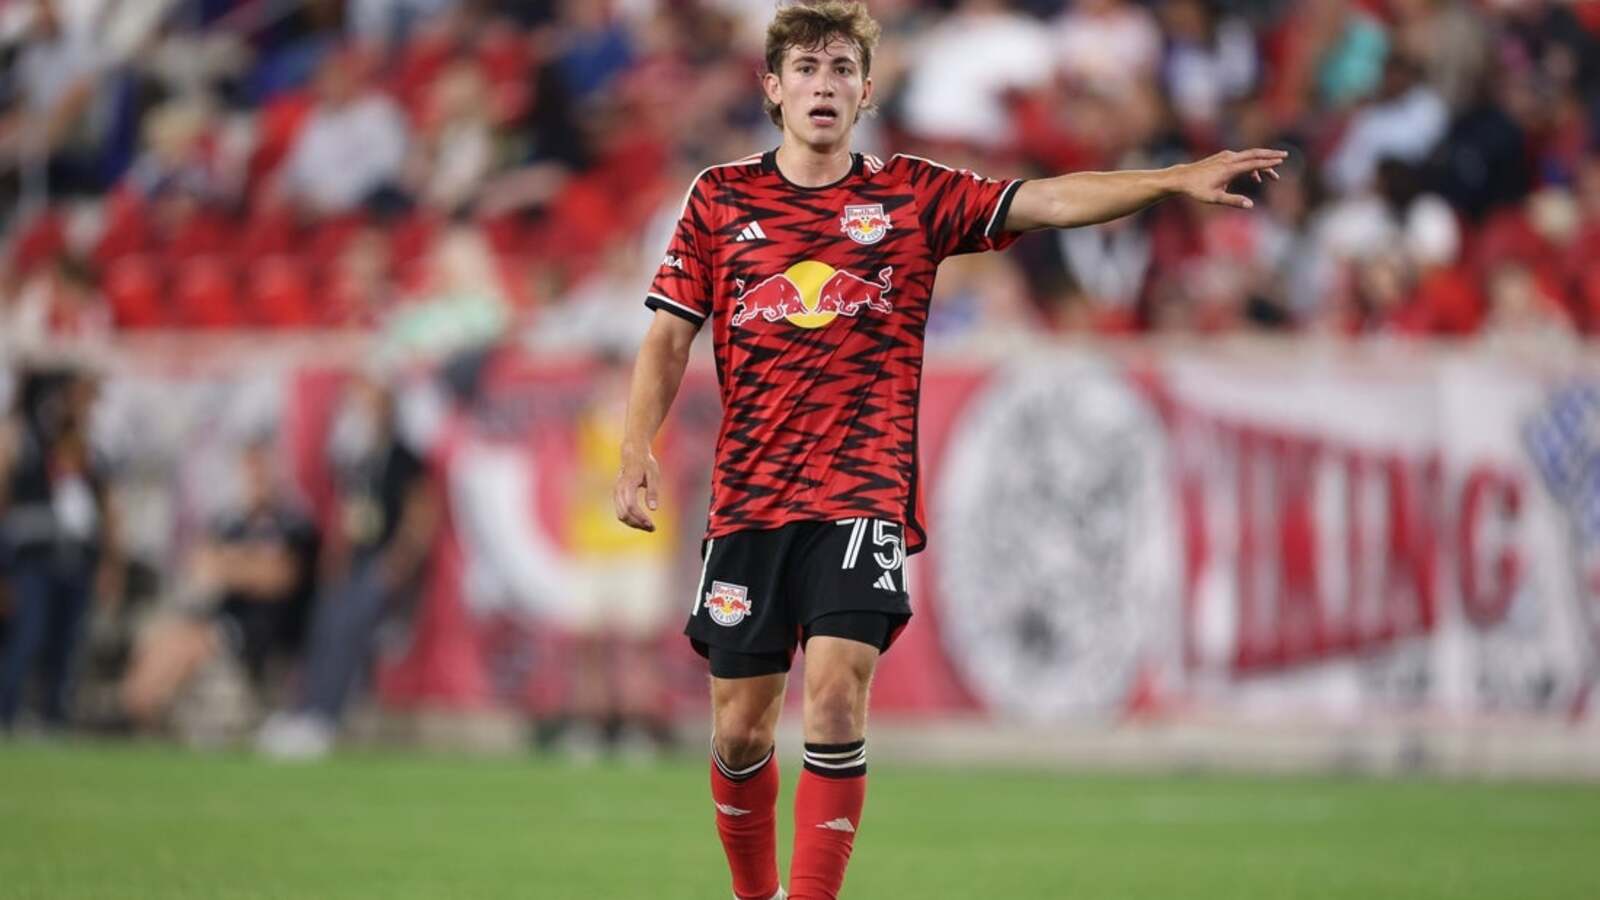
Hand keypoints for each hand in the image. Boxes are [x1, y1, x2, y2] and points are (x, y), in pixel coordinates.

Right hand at [614, 443, 660, 531]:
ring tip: (649, 527)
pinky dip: (630, 519)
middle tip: (652, 528)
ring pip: (621, 515)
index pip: (631, 506)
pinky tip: (642, 521)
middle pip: (624, 514)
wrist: (633, 454)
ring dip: (634, 524)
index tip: (651, 524)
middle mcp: (619, 490)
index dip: (640, 518)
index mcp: (628, 483)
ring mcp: (616, 493)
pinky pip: (621, 512)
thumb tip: (653, 509)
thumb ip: (653, 491)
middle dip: (638, 524)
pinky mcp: (617, 496)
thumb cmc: (645, 464)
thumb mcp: (653, 475)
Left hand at [1170, 148, 1286, 209]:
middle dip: (1270, 155)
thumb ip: (1234, 201)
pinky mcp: (1222, 157)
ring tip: (1273, 177)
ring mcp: (1225, 156)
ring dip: (1262, 164)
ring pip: (1248, 156)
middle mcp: (1229, 159)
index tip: (1281, 161)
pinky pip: (1242, 158)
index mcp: (1229, 168)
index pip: (1253, 163)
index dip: (1268, 163)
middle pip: (1254, 153)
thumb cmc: (1197, 190)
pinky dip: (1251, 165)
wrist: (1182, 178)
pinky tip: (1255, 177)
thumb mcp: (1215, 198)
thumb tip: (1250, 205)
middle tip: (1285, 156)